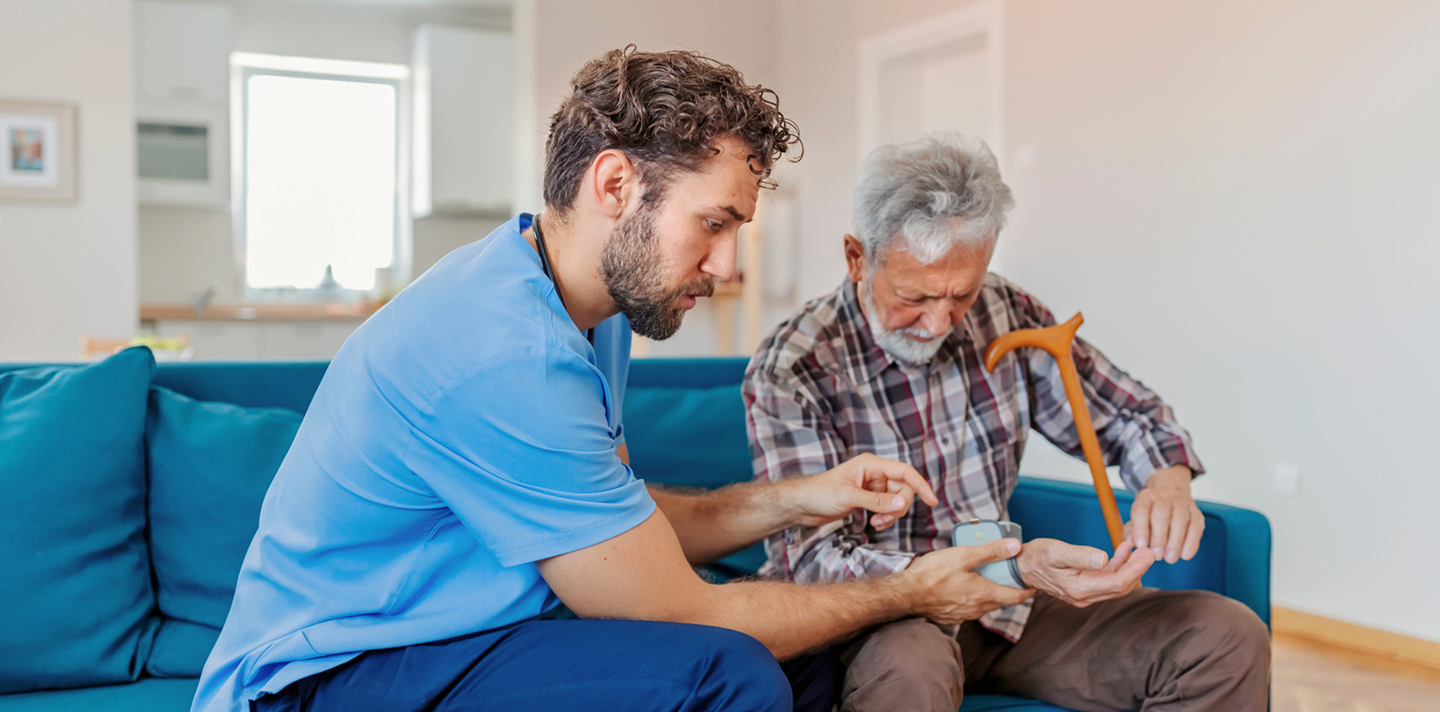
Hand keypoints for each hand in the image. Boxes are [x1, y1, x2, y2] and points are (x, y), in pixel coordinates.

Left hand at [784, 453, 939, 529]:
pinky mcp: (868, 498)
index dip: (921, 485)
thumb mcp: (849, 497)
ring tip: (876, 523)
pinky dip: (885, 517)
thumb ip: (877, 501)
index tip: (932, 501)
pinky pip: (887, 507)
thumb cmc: (819, 494)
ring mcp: (872, 486)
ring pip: (897, 500)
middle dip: (899, 507)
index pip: (904, 472)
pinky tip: (874, 524)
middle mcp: (874, 473)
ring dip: (891, 514)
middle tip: (884, 520)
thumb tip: (903, 502)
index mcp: (871, 464)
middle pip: (904, 489)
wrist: (802, 505)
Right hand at [900, 538, 1034, 624]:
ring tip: (984, 582)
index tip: (1032, 587)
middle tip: (1007, 578)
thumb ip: (991, 551)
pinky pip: (968, 610)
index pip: (1014, 597)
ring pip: (983, 607)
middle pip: (999, 602)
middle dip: (1006, 591)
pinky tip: (962, 590)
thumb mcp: (964, 555)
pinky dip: (971, 601)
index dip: (1026, 592)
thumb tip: (1015, 547)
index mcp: (984, 594)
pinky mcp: (950, 617)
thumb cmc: (932, 574)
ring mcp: (963, 615)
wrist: (906, 593)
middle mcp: (976, 609)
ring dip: (988, 596)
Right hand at [1014, 538, 1154, 607]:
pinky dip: (1118, 567)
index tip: (1147, 554)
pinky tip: (1122, 551)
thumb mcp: (1055, 551)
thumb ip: (1079, 555)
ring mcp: (1085, 594)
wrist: (1021, 568)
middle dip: (1138, 569)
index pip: (1116, 583)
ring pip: (1116, 585)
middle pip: (1120, 587)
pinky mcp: (1085, 588)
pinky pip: (1107, 581)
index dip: (1135, 569)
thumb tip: (1104, 558)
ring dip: (1130, 568)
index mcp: (1079, 588)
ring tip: (1139, 549)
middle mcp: (1084, 596)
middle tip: (1149, 551)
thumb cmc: (1035, 557)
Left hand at [1129, 465, 1203, 563]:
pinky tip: (1185, 555)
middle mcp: (1164, 498)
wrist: (1172, 491)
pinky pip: (1196, 526)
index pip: (1141, 509)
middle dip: (1159, 536)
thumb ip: (1132, 531)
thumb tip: (1130, 542)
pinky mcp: (1196, 513)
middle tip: (1157, 555)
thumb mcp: (1136, 518)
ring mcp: (1182, 504)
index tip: (1141, 545)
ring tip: (1170, 558)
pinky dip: (1192, 542)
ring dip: (1176, 541)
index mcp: (1146, 497)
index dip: (1140, 528)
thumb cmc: (1150, 512)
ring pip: (1180, 520)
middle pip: (1162, 514)